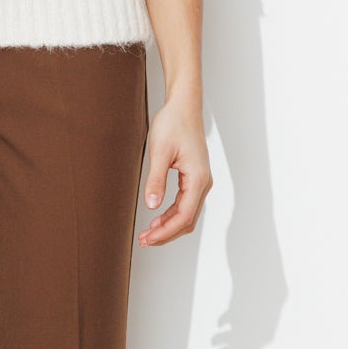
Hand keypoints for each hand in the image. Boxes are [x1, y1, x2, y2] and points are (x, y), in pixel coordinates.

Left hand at [138, 88, 211, 246]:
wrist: (183, 107)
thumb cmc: (173, 124)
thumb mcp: (159, 152)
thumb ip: (156, 180)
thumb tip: (152, 205)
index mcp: (198, 179)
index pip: (183, 216)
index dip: (165, 232)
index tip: (147, 239)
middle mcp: (203, 183)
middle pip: (187, 220)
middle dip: (166, 234)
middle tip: (144, 241)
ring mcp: (200, 181)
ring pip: (187, 214)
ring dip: (168, 226)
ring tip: (148, 234)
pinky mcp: (194, 178)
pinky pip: (185, 204)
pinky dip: (171, 215)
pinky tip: (157, 219)